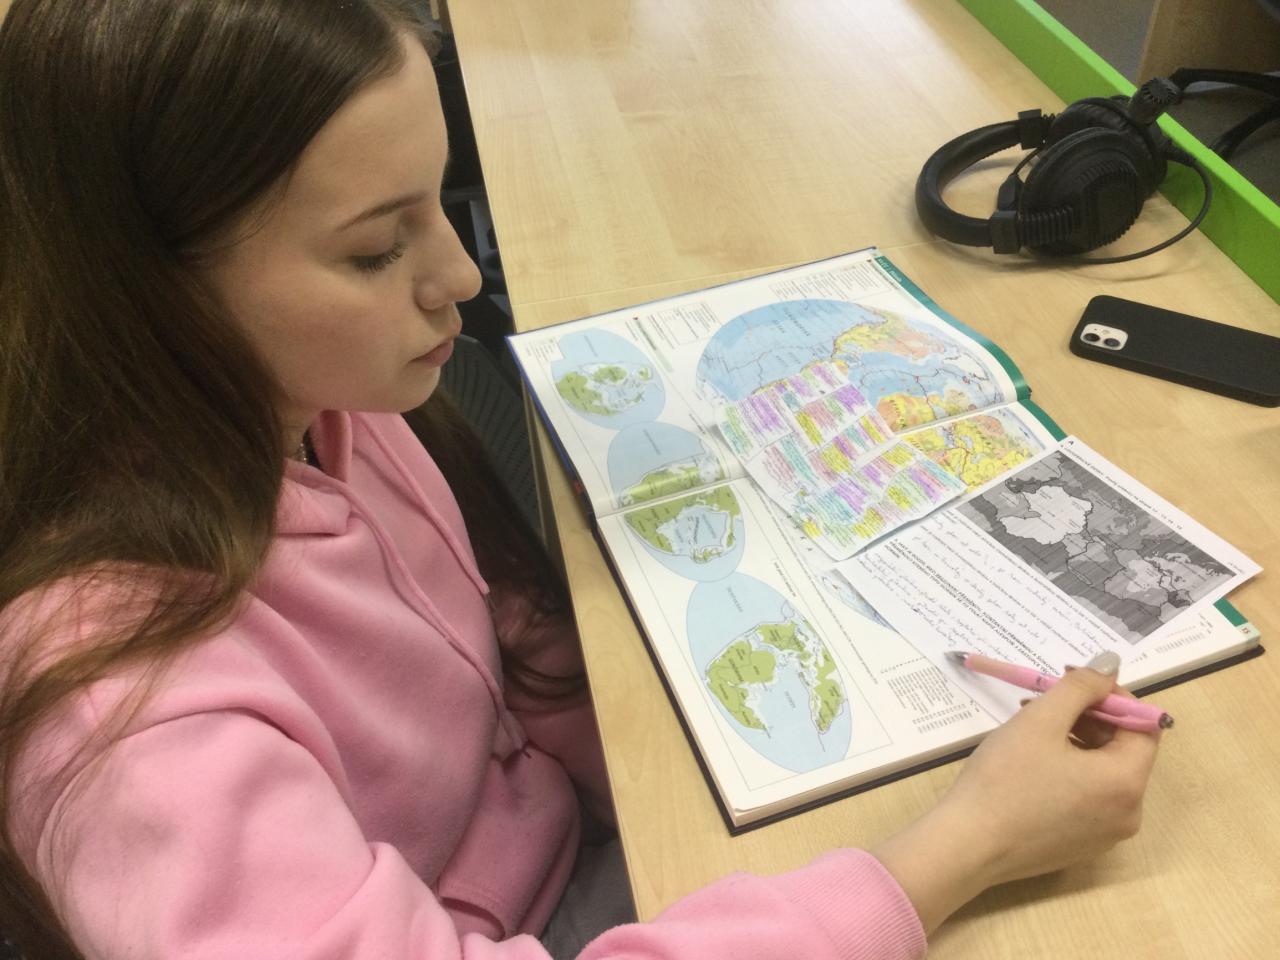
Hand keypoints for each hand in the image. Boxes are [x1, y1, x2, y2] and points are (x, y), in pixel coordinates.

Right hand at [873, 658, 1160, 932]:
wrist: (968, 844)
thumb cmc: (1005, 778)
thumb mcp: (1041, 720)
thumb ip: (1080, 686)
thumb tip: (1110, 663)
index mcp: (1126, 782)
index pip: (1144, 726)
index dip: (1112, 696)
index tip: (1073, 681)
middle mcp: (1128, 813)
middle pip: (1124, 750)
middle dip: (1090, 717)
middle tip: (1046, 701)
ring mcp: (1105, 835)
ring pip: (1103, 774)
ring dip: (1077, 742)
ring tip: (1032, 728)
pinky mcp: (1080, 847)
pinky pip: (1088, 798)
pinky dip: (1070, 772)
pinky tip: (1031, 765)